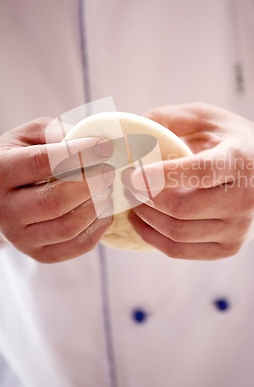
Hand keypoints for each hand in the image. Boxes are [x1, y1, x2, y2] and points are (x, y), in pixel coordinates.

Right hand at [0, 118, 113, 262]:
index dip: (79, 155)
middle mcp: (5, 209)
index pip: (41, 162)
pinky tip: (105, 208)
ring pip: (68, 227)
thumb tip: (93, 142)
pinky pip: (76, 246)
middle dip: (91, 184)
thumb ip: (58, 133)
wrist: (6, 192)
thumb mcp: (34, 135)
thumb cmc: (26, 156)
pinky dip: (99, 228)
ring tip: (108, 187)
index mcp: (1, 171)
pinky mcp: (39, 253)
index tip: (105, 148)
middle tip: (109, 170)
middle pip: (55, 201)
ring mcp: (21, 236)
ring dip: (97, 206)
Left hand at [125, 102, 253, 259]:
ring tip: (131, 201)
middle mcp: (245, 199)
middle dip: (144, 198)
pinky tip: (143, 220)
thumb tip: (127, 131)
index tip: (132, 173)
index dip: (162, 175)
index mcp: (241, 160)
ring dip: (145, 218)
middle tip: (125, 184)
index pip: (200, 172)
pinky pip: (181, 251)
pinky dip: (153, 238)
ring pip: (177, 233)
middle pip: (182, 209)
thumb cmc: (236, 141)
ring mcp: (239, 229)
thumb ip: (169, 118)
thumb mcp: (208, 117)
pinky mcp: (230, 248)